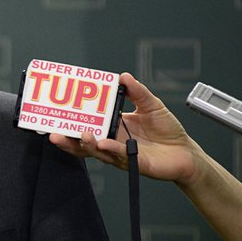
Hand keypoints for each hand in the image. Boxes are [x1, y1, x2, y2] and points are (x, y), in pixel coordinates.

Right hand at [49, 72, 204, 186]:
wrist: (187, 153)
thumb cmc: (168, 131)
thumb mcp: (151, 105)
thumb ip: (137, 92)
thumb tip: (123, 76)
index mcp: (113, 126)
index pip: (88, 122)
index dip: (73, 119)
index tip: (60, 110)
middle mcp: (112, 141)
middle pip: (84, 141)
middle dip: (68, 138)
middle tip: (54, 131)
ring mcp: (120, 153)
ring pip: (97, 151)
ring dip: (85, 144)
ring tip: (80, 135)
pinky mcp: (133, 163)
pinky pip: (118, 156)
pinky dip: (109, 149)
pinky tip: (103, 143)